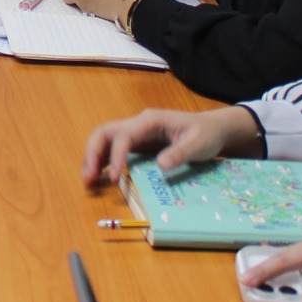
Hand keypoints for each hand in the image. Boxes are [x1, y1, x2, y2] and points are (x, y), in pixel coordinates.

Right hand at [80, 106, 262, 187]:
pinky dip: (103, 162)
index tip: (115, 179)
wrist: (213, 129)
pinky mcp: (137, 144)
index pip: (123, 135)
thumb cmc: (206, 134)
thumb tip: (160, 165)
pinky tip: (100, 178)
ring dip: (93, 158)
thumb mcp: (199, 144)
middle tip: (88, 178)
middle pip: (104, 132)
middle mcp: (138, 124)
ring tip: (88, 180)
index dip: (116, 157)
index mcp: (150, 121)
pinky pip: (113, 150)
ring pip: (104, 140)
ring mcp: (136, 134)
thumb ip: (180, 153)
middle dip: (92, 153)